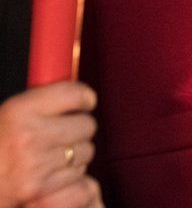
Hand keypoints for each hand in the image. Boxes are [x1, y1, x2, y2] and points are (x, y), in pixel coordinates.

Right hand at [0, 82, 100, 206]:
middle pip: (87, 124)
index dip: (86, 98)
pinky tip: (53, 168)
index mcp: (20, 110)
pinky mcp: (38, 187)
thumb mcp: (12, 112)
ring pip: (87, 150)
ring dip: (78, 150)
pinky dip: (71, 171)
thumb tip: (84, 96)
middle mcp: (29, 135)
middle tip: (68, 130)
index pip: (75, 95)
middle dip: (81, 127)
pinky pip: (78, 173)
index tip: (86, 102)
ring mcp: (34, 163)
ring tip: (57, 151)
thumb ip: (45, 102)